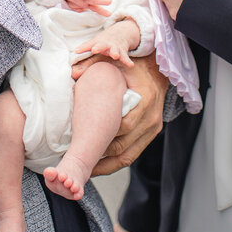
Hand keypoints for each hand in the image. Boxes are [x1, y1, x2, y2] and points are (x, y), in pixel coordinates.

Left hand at [74, 19, 139, 66]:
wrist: (121, 33)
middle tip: (95, 49)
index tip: (78, 51)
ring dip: (115, 52)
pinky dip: (128, 61)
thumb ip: (85, 46)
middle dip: (99, 47)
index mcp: (98, 42)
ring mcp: (115, 47)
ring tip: (115, 56)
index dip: (84, 47)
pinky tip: (130, 65)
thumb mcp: (95, 41)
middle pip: (102, 45)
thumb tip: (75, 51)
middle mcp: (107, 44)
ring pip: (115, 50)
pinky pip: (125, 57)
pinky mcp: (123, 51)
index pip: (90, 44)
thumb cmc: (104, 40)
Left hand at [75, 52, 166, 175]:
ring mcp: (153, 128)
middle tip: (78, 159)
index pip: (122, 126)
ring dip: (106, 164)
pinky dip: (116, 161)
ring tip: (85, 168)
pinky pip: (133, 154)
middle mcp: (151, 118)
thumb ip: (96, 65)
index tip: (81, 142)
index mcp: (145, 100)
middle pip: (123, 146)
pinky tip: (99, 164)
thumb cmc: (136, 66)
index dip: (101, 137)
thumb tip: (73, 73)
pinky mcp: (152, 133)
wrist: (158, 70)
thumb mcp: (117, 62)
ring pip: (128, 155)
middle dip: (99, 154)